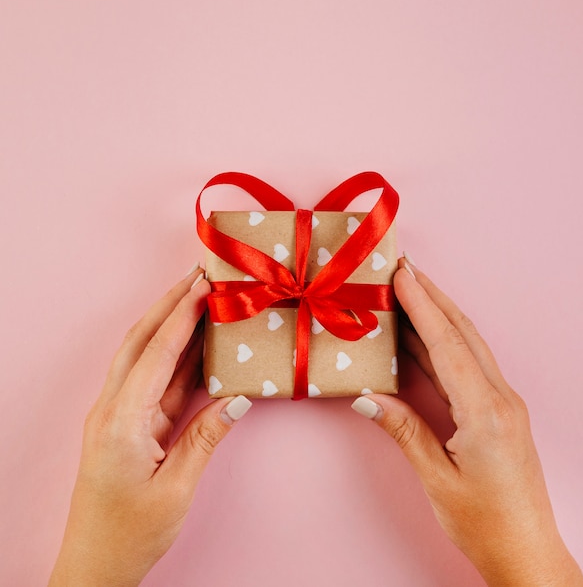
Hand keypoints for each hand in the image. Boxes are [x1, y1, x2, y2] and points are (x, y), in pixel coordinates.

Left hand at [49, 267, 251, 586]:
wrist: (94, 566)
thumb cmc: (129, 533)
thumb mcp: (174, 489)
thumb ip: (204, 439)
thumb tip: (237, 399)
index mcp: (120, 421)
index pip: (155, 354)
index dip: (181, 316)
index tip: (203, 285)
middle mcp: (113, 408)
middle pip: (141, 341)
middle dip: (169, 304)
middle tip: (198, 275)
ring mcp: (119, 414)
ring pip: (146, 356)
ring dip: (172, 324)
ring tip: (200, 298)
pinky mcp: (130, 423)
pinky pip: (155, 381)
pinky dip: (177, 357)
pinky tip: (198, 344)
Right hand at [352, 258, 582, 586]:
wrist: (527, 552)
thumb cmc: (485, 523)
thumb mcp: (437, 478)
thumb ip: (404, 430)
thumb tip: (367, 396)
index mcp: (485, 412)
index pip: (447, 346)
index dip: (422, 307)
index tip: (402, 275)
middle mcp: (500, 399)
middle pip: (463, 334)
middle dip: (433, 297)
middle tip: (405, 268)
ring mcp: (503, 403)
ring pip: (468, 345)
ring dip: (439, 315)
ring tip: (411, 292)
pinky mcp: (499, 411)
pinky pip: (469, 366)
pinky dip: (444, 344)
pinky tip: (423, 337)